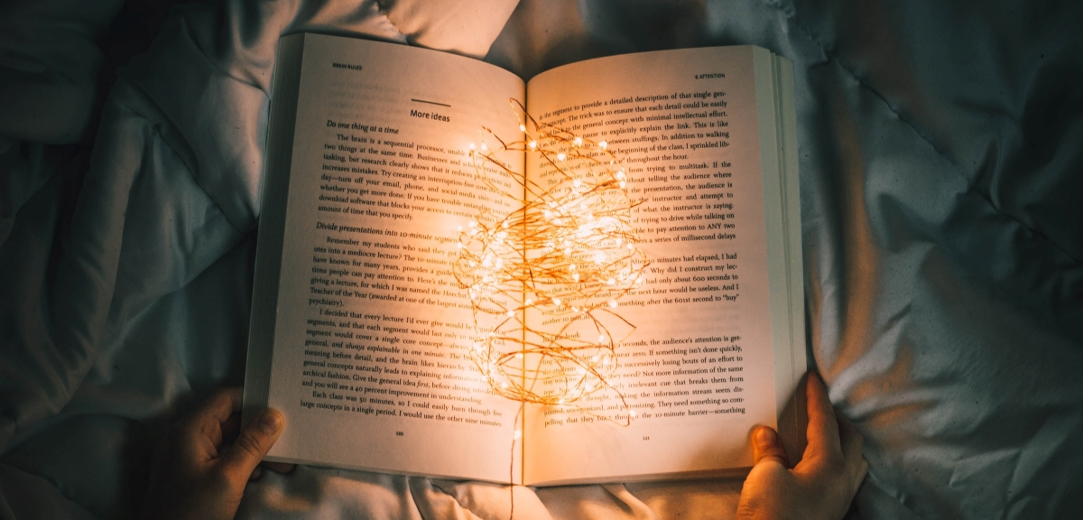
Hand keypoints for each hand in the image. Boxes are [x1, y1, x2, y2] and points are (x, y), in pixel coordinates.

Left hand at [142, 388, 284, 519]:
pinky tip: (263, 473)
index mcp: (189, 430)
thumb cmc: (193, 511)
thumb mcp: (229, 477)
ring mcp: (187, 459)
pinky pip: (221, 459)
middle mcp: (186, 439)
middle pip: (228, 421)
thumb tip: (274, 415)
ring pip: (228, 442)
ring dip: (255, 449)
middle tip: (290, 437)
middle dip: (260, 429)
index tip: (282, 405)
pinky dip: (242, 463)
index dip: (253, 399)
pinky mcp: (192, 477)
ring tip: (284, 461)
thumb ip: (252, 443)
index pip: (224, 399)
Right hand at [736, 373, 867, 519]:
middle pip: (851, 440)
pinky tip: (814, 466)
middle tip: (819, 406)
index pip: (826, 422)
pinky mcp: (829, 514)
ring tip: (822, 434)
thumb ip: (770, 451)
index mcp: (831, 465)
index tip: (814, 380)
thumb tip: (768, 434)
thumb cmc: (772, 515)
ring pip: (853, 462)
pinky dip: (833, 463)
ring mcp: (839, 501)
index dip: (818, 399)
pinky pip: (842, 480)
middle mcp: (843, 482)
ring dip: (841, 443)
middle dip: (837, 420)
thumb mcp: (766, 476)